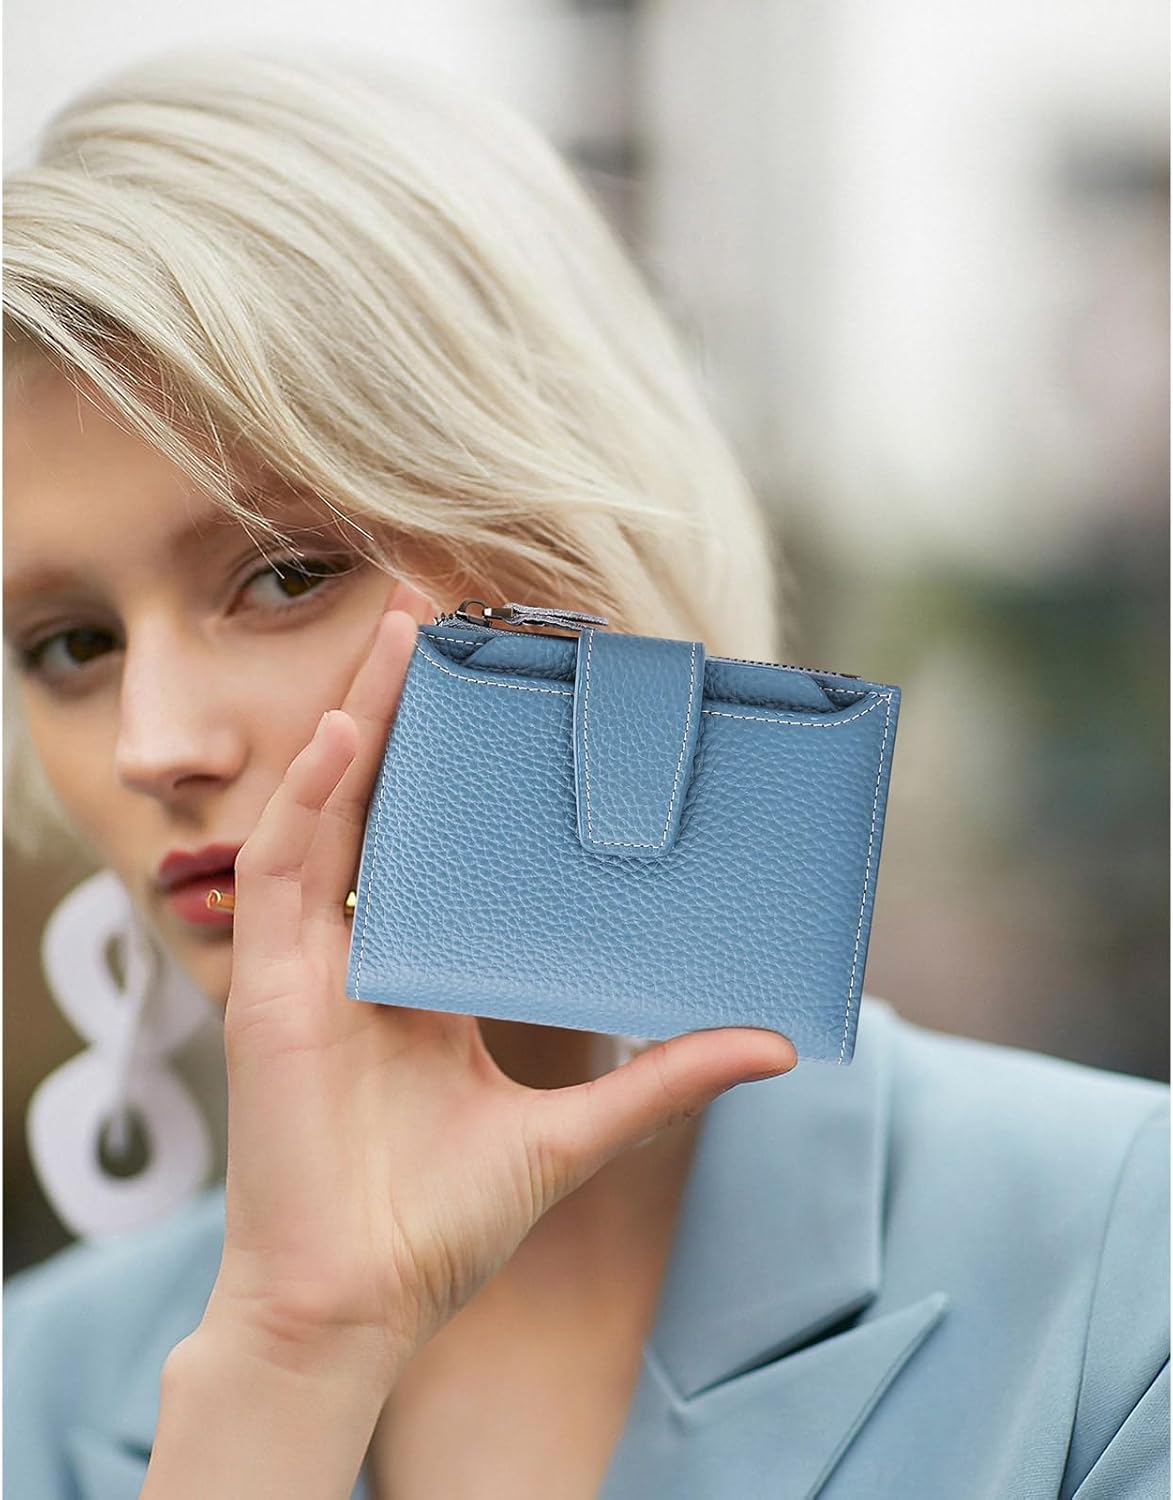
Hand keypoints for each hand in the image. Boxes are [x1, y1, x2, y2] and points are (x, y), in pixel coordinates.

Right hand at [207, 594, 797, 1390]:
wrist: (359, 1308)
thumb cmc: (442, 1226)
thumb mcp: (575, 1132)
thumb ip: (665, 1081)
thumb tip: (774, 1046)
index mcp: (421, 972)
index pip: (437, 841)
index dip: (460, 762)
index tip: (507, 689)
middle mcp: (362, 951)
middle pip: (382, 802)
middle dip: (404, 705)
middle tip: (438, 611)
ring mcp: (309, 962)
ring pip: (329, 810)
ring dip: (359, 719)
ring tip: (398, 630)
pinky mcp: (270, 986)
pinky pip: (286, 872)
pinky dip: (314, 799)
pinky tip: (353, 735)